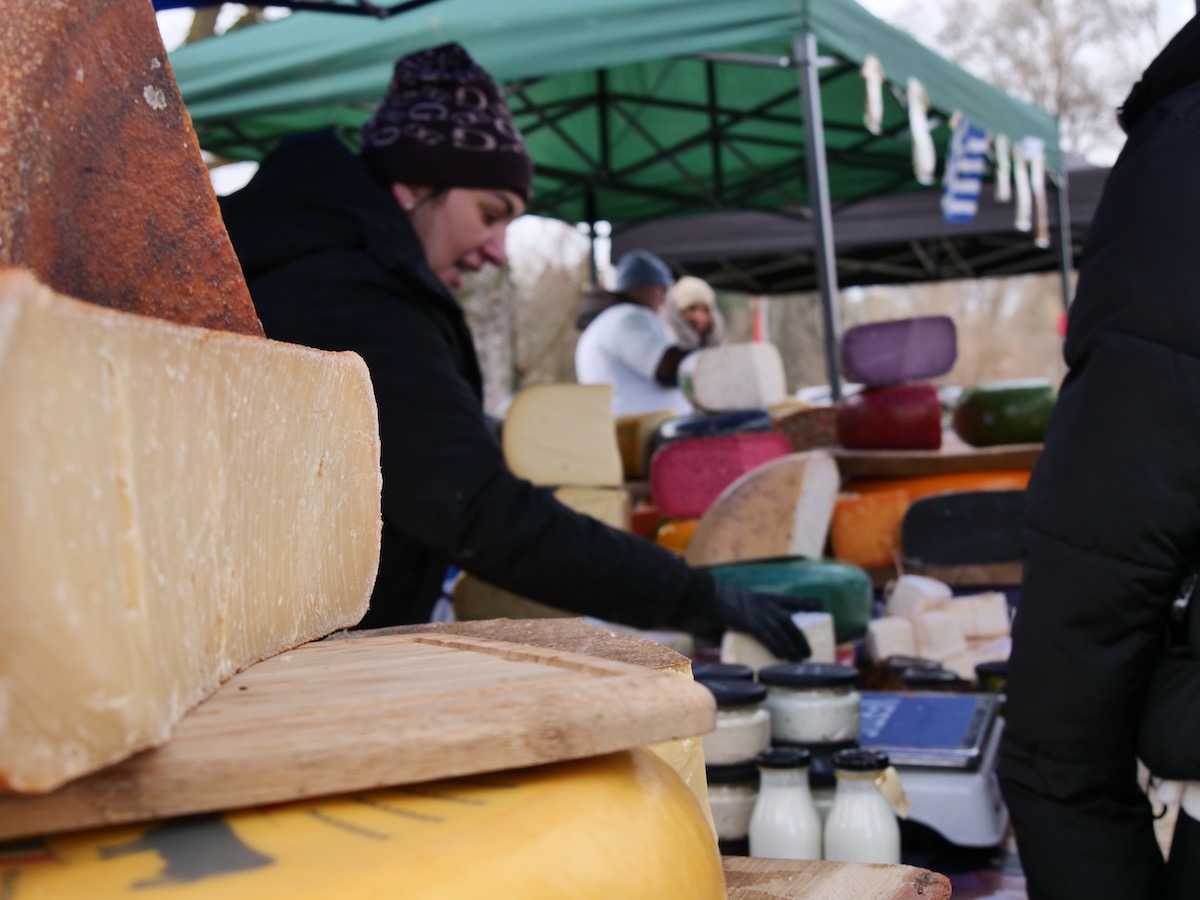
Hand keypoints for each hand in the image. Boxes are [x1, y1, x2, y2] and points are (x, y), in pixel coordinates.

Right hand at [677, 585, 817, 660]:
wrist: (684, 596)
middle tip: (809, 650)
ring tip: (802, 658)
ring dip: (792, 643)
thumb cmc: (694, 607)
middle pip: (786, 615)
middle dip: (799, 633)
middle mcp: (754, 600)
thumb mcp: (714, 620)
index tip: (819, 605)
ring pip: (780, 625)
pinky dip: (776, 644)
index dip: (801, 602)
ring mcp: (750, 607)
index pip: (782, 600)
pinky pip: (765, 632)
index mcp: (750, 598)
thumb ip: (724, 630)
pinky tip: (785, 655)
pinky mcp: (743, 616)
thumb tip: (723, 642)